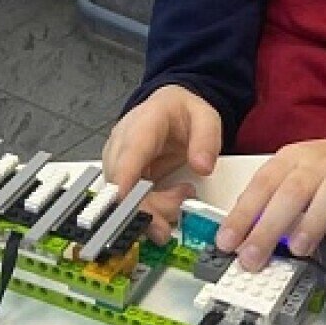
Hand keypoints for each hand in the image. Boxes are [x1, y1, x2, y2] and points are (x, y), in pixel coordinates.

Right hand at [102, 84, 223, 243]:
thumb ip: (207, 139)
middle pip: (122, 183)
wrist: (169, 110)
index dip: (125, 179)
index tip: (127, 200)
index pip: (129, 154)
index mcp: (143, 124)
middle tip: (175, 214)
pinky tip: (173, 200)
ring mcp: (118, 161)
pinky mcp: (122, 177)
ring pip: (124, 198)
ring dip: (154, 209)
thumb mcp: (205, 117)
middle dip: (147, 207)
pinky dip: (152, 208)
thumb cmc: (181, 112)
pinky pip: (131, 201)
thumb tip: (203, 166)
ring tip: (183, 197)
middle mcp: (123, 143)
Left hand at [214, 107, 325, 270]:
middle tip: (252, 258)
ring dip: (312, 223)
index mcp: (293, 159)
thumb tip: (240, 232)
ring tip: (297, 251)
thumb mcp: (294, 172)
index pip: (262, 184)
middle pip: (291, 192)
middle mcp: (320, 165)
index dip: (242, 214)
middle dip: (268, 227)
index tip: (226, 242)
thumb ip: (269, 198)